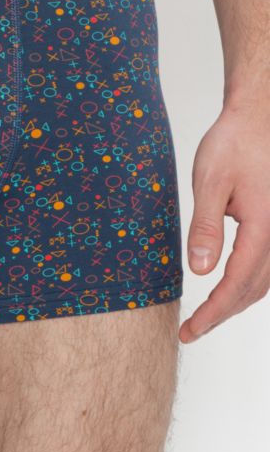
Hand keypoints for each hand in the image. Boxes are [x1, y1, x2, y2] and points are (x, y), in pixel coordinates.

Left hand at [180, 100, 269, 342]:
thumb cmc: (232, 145)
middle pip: (252, 290)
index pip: (236, 284)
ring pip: (263, 283)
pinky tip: (229, 288)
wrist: (257, 120)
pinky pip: (268, 267)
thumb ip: (206, 227)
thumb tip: (200, 270)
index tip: (190, 330)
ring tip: (205, 316)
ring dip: (236, 303)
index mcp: (264, 227)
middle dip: (221, 314)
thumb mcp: (209, 182)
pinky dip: (248, 285)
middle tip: (190, 331)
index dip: (213, 312)